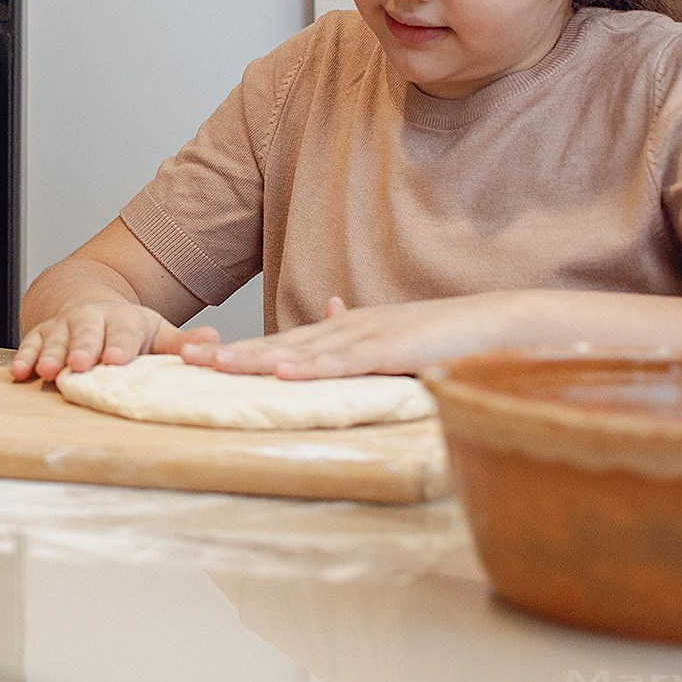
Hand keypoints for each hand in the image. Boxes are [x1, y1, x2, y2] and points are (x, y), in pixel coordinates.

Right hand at [10, 300, 218, 382]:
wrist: (86, 302)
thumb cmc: (126, 329)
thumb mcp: (156, 332)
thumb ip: (181, 342)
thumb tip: (213, 340)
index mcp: (123, 320)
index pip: (124, 331)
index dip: (121, 344)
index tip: (119, 359)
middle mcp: (91, 319)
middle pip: (86, 333)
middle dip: (83, 348)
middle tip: (81, 363)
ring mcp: (63, 326)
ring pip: (55, 338)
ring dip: (50, 354)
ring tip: (48, 371)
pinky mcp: (41, 334)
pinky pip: (30, 344)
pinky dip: (24, 357)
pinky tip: (19, 373)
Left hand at [185, 293, 521, 378]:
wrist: (498, 324)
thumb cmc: (447, 337)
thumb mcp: (392, 336)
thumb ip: (357, 331)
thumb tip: (329, 309)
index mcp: (344, 331)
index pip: (281, 343)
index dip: (239, 349)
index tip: (196, 356)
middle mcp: (348, 330)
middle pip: (279, 343)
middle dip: (232, 352)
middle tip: (184, 359)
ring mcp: (370, 337)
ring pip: (304, 351)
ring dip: (259, 358)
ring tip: (218, 365)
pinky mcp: (395, 349)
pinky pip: (348, 361)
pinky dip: (316, 367)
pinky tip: (286, 373)